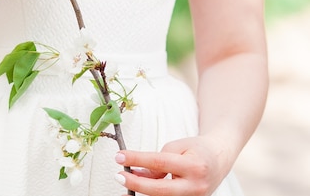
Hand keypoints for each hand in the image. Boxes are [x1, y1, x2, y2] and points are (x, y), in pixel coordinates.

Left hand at [114, 136, 231, 195]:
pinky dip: (151, 194)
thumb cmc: (197, 150)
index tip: (119, 156)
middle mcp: (196, 187)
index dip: (137, 159)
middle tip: (118, 176)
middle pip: (160, 190)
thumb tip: (136, 172)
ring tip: (126, 180)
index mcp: (195, 166)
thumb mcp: (177, 147)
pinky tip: (137, 191)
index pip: (160, 163)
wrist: (219, 160)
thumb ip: (157, 160)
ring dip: (141, 190)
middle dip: (136, 184)